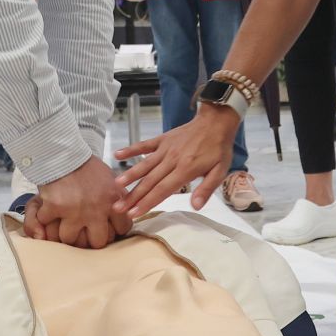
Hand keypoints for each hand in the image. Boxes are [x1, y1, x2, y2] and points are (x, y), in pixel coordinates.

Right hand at [29, 157, 132, 247]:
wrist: (64, 153)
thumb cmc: (88, 166)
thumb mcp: (111, 180)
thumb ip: (118, 198)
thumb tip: (125, 214)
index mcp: (113, 200)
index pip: (121, 230)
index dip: (114, 232)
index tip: (107, 229)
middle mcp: (96, 209)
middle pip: (98, 242)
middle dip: (91, 240)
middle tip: (85, 233)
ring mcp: (75, 211)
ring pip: (70, 239)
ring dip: (67, 233)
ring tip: (65, 226)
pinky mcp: (55, 207)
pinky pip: (47, 225)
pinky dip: (45, 220)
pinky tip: (48, 214)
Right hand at [111, 106, 240, 218]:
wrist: (216, 121)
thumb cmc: (218, 148)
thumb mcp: (220, 171)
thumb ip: (207, 188)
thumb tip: (196, 206)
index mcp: (186, 169)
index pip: (162, 190)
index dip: (147, 203)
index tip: (133, 213)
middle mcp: (172, 160)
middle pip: (149, 181)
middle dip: (133, 196)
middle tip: (117, 207)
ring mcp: (165, 148)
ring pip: (144, 165)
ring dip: (129, 176)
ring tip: (116, 186)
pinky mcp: (162, 139)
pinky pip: (145, 145)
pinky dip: (131, 149)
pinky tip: (118, 155)